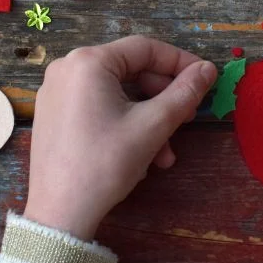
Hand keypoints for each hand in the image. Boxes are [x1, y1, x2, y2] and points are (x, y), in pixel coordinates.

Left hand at [23, 36, 217, 240]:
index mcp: (88, 62)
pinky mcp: (54, 115)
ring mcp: (57, 92)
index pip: (145, 48)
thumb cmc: (105, 163)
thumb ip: (184, 92)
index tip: (205, 79)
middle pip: (131, 71)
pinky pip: (99, 107)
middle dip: (164, 98)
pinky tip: (141, 154)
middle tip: (187, 119)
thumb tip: (208, 69)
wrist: (60, 213)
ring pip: (118, 94)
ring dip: (148, 118)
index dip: (181, 62)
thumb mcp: (153, 125)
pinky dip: (125, 123)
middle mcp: (67, 69)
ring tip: (165, 152)